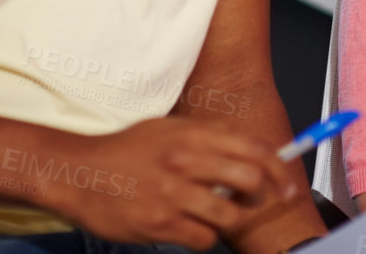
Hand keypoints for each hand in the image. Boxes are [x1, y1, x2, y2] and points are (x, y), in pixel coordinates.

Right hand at [32, 117, 298, 248]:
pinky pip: (203, 238)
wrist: (78, 173)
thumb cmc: (127, 151)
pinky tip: (189, 228)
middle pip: (250, 180)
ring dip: (230, 220)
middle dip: (261, 196)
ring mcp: (172, 193)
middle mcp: (186, 160)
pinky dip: (203, 238)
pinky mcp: (158, 223)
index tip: (287, 184)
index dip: (279, 168)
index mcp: (193, 134)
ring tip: (213, 215)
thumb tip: (254, 149)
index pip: (254, 149)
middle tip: (255, 202)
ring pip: (230, 214)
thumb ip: (210, 136)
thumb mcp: (169, 128)